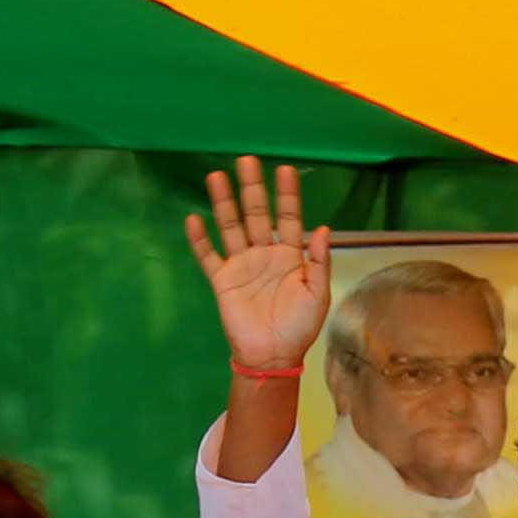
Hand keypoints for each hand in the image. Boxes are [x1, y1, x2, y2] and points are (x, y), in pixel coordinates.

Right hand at [181, 156, 329, 371]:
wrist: (273, 356)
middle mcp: (264, 254)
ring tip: (216, 176)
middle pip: (255, 214)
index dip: (287, 195)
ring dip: (223, 203)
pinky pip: (208, 256)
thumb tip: (324, 229)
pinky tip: (193, 219)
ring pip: (230, 227)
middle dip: (252, 188)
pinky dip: (200, 239)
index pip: (288, 218)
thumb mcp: (317, 295)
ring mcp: (241, 265)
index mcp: (290, 256)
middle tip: (246, 160)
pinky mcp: (222, 280)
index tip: (284, 170)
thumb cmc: (299, 327)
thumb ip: (320, 262)